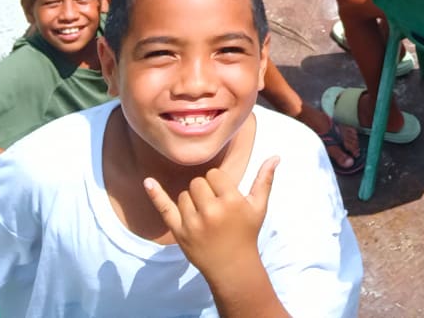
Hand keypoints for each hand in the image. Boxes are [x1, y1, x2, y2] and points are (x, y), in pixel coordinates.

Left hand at [143, 156, 278, 280]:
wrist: (232, 266)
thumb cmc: (247, 233)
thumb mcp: (258, 207)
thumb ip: (265, 180)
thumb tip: (275, 156)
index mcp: (231, 201)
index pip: (214, 175)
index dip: (219, 183)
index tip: (224, 196)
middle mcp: (211, 211)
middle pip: (198, 182)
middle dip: (205, 191)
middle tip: (214, 207)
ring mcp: (193, 222)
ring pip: (184, 195)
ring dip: (192, 201)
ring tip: (204, 216)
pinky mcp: (179, 232)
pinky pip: (165, 208)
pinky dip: (155, 195)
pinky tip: (147, 182)